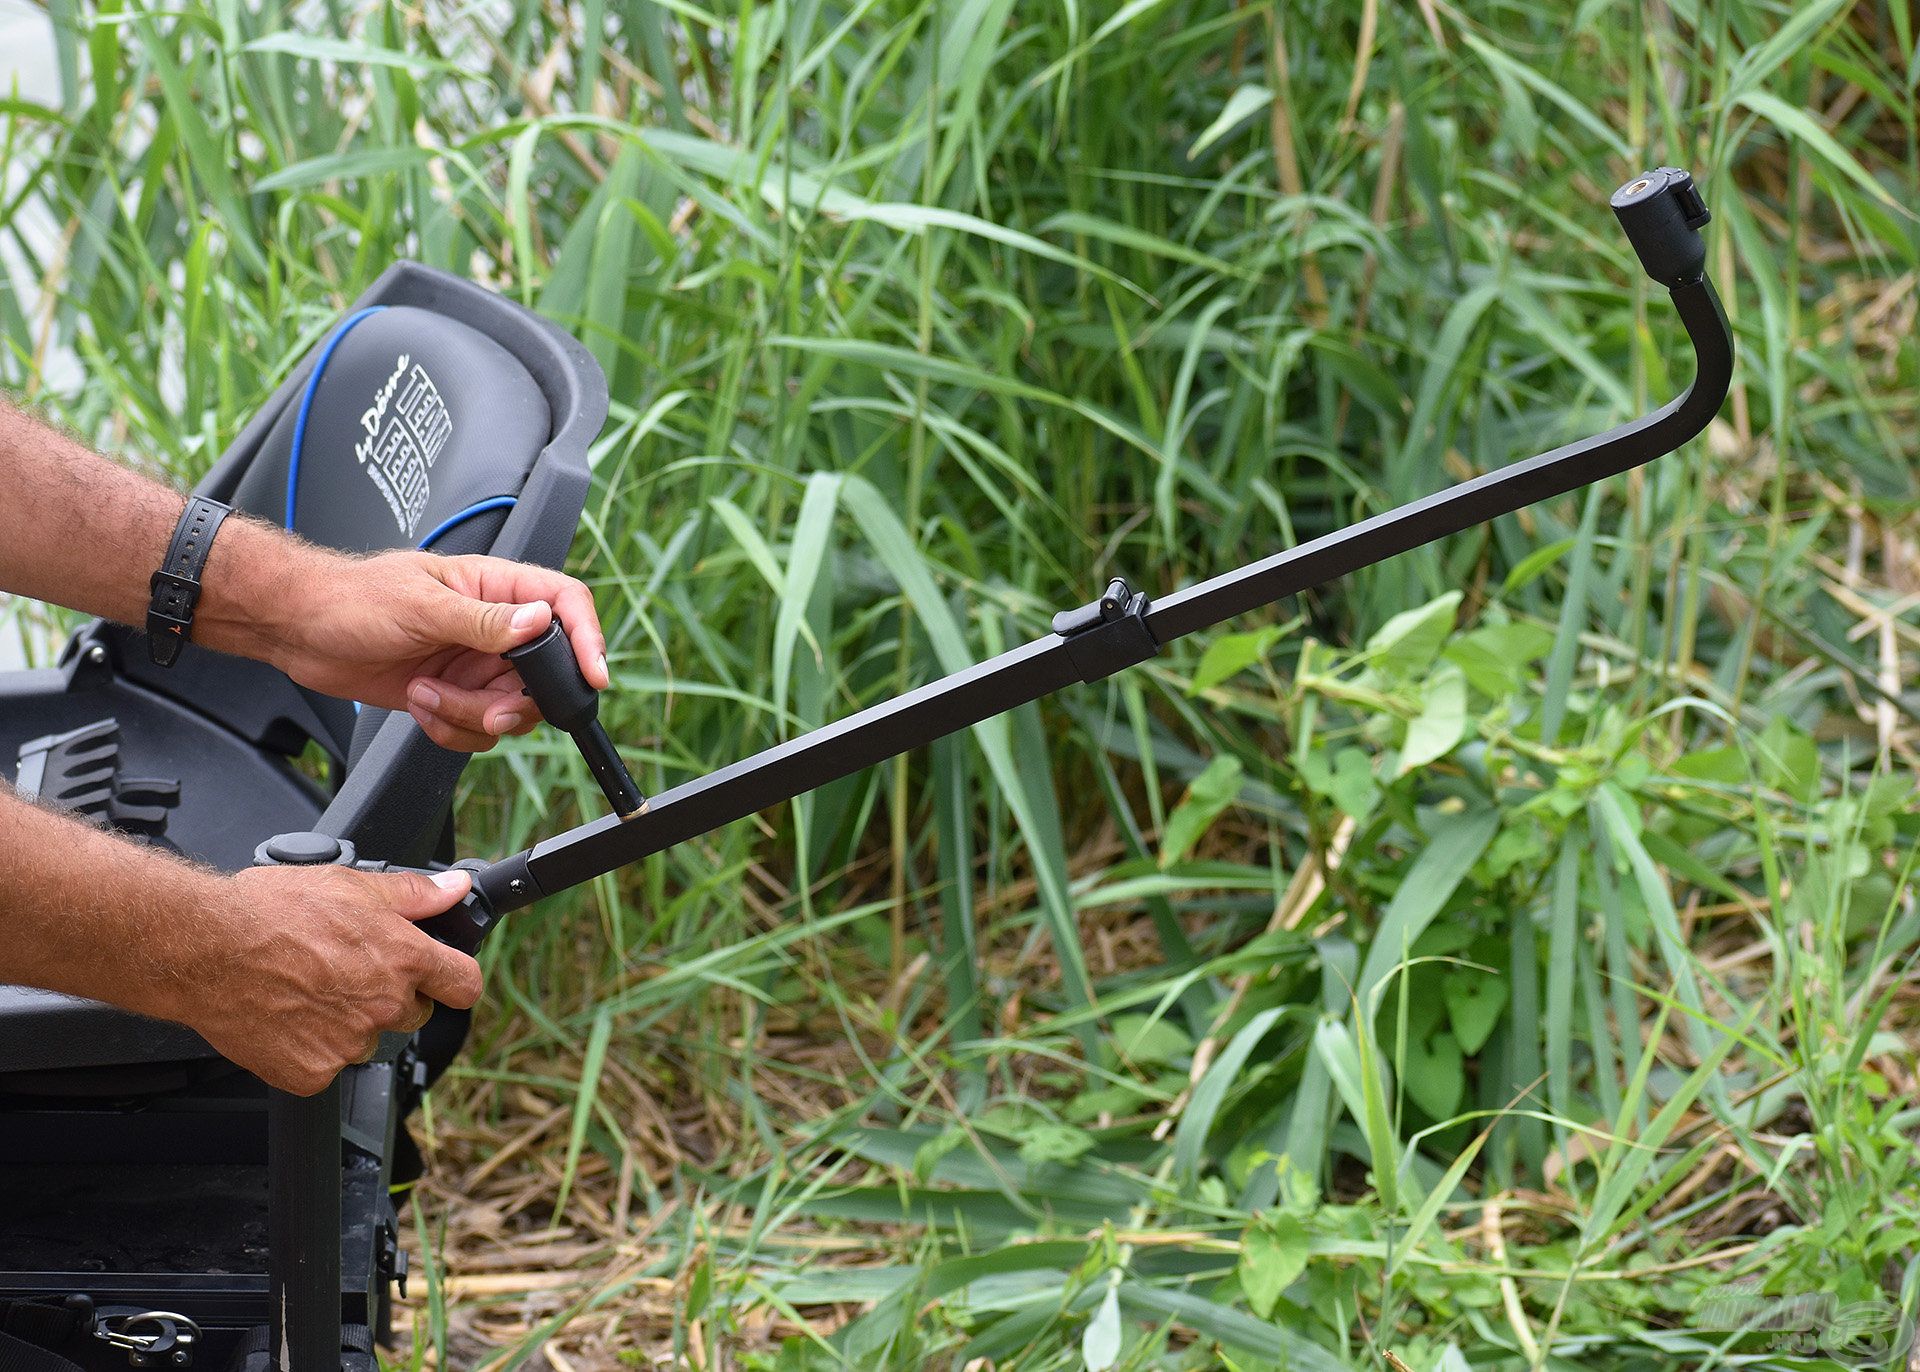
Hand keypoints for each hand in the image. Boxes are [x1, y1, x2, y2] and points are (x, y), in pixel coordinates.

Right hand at [173, 865, 485, 1095]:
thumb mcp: (351, 884)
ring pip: (366, 1039)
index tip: (443, 976)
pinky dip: (310, 1048)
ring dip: (348, 1022)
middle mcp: (384, 1006)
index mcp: (404, 959)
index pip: (464, 984)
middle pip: (413, 1013)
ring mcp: (349, 1044)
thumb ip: (414, 893)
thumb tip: (455, 889)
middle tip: (346, 971)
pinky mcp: (312, 1073)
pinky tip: (286, 1016)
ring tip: (307, 989)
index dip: (454, 978)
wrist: (204, 950)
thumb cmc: (270, 912)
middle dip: (391, 995)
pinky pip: (326, 1065)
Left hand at [273, 550, 609, 750]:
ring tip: (427, 693)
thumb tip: (539, 622)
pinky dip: (450, 728)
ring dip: (470, 715)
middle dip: (516, 703)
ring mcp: (476, 664)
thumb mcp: (421, 606)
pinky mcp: (455, 695)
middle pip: (545, 675)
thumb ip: (484, 620)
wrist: (301, 630)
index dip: (587, 638)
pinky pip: (478, 729)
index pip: (565, 604)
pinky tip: (419, 702)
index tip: (592, 676)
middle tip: (487, 711)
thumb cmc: (353, 599)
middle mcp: (495, 628)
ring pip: (510, 710)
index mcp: (496, 587)